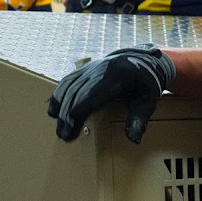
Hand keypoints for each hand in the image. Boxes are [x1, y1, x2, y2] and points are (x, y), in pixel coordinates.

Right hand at [47, 45, 174, 143]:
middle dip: (67, 114)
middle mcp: (100, 70)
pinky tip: (53, 108)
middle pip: (77, 92)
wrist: (143, 61)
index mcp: (117, 78)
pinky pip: (68, 80)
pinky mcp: (85, 68)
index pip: (92, 96)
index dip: (79, 112)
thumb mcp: (147, 103)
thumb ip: (139, 121)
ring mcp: (91, 67)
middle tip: (62, 135)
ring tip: (57, 125)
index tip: (70, 129)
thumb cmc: (145, 85)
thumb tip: (134, 140)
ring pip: (69, 86)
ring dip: (60, 106)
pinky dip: (59, 94)